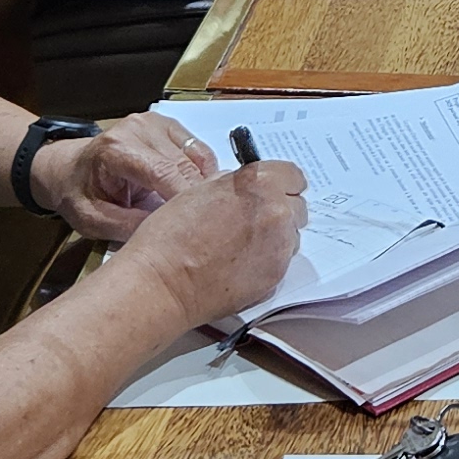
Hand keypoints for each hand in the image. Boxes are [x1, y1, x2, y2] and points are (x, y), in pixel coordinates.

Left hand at [42, 114, 213, 237]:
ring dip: (203, 186)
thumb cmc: (78, 193)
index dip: (184, 201)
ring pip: (199, 158)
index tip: (197, 227)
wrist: (69, 169)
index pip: (163, 174)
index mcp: (115, 149)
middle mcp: (138, 129)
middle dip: (196, 199)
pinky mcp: (169, 126)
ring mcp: (156, 123)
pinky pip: (200, 152)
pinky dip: (203, 174)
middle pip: (185, 166)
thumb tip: (167, 233)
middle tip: (200, 227)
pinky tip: (194, 194)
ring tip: (196, 212)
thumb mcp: (93, 220)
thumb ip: (128, 226)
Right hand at [104, 160, 305, 331]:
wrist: (163, 282)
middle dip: (279, 211)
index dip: (282, 183)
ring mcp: (280, 248)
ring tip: (241, 246)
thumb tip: (245, 186)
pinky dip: (267, 261)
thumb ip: (233, 184)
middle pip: (296, 207)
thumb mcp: (199, 190)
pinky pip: (281, 262)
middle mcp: (276, 213)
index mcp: (259, 184)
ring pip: (291, 237)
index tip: (275, 190)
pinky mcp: (276, 276)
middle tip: (253, 220)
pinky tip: (239, 265)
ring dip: (275, 238)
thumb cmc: (170, 237)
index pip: (293, 176)